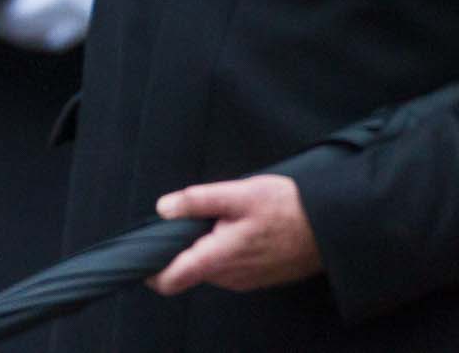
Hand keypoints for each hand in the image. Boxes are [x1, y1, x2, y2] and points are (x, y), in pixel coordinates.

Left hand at [147, 175, 323, 295]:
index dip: (148, 268)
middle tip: (191, 216)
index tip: (141, 250)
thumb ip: (196, 201)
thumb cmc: (287, 208)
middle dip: (180, 245)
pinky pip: (226, 267)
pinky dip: (221, 250)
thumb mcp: (238, 194)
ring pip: (206, 267)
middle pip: (185, 269)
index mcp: (218, 258)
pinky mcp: (256, 278)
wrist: (332, 227)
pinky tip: (236, 228)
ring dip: (202, 246)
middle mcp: (229, 277)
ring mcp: (244, 280)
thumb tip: (163, 209)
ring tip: (220, 219)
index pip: (170, 279)